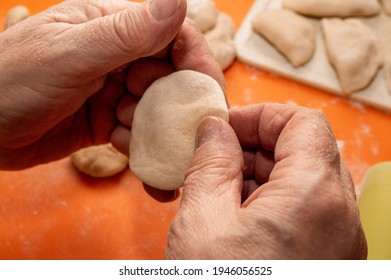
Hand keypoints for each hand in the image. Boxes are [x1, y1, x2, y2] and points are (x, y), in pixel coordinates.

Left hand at [0, 0, 223, 169]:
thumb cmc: (10, 81)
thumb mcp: (69, 54)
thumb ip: (125, 32)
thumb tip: (178, 0)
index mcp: (110, 25)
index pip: (172, 34)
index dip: (195, 60)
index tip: (206, 91)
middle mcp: (118, 56)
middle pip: (171, 75)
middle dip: (178, 103)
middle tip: (178, 129)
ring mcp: (114, 89)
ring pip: (158, 107)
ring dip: (158, 130)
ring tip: (137, 143)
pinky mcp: (108, 120)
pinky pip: (139, 131)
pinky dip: (142, 146)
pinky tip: (129, 155)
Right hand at [166, 103, 366, 258]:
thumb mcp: (203, 220)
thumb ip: (210, 163)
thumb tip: (214, 129)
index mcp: (314, 196)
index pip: (302, 122)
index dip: (260, 116)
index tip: (224, 128)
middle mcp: (338, 215)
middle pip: (302, 150)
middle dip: (253, 146)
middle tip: (212, 158)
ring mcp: (336, 239)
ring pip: (300, 180)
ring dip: (257, 174)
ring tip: (214, 189)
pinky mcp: (325, 257)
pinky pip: (301, 210)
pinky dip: (267, 201)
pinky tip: (231, 216)